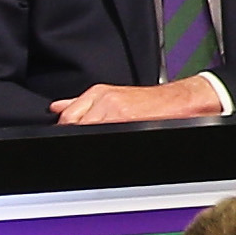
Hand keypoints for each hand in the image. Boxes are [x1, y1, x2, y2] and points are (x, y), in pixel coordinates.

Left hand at [48, 78, 228, 124]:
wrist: (178, 102)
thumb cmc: (148, 102)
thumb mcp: (111, 95)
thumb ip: (81, 102)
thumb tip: (57, 107)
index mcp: (97, 93)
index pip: (66, 115)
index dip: (65, 128)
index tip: (67, 135)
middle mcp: (103, 101)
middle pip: (72, 124)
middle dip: (74, 134)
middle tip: (81, 140)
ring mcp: (114, 113)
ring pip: (85, 131)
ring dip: (86, 139)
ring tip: (100, 140)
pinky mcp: (125, 123)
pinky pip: (102, 135)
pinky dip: (101, 140)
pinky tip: (109, 141)